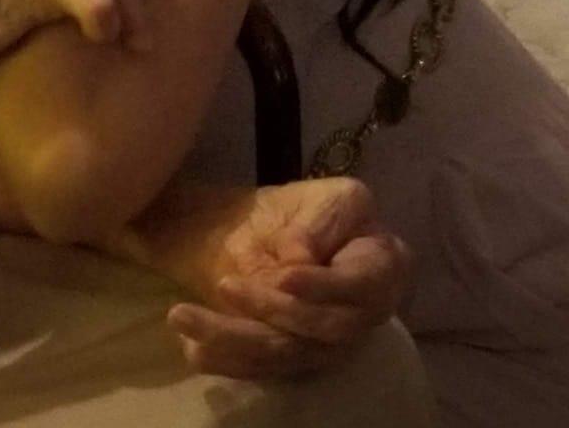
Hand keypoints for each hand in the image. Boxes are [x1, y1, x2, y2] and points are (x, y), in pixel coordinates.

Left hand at [152, 180, 410, 378]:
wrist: (271, 232)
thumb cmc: (308, 209)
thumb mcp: (318, 198)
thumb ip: (315, 224)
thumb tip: (298, 260)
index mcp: (383, 263)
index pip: (362, 285)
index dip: (323, 287)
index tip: (283, 276)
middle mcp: (366, 314)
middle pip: (323, 329)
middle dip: (271, 310)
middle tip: (223, 283)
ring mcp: (333, 345)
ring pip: (287, 353)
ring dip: (234, 339)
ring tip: (185, 317)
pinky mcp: (298, 361)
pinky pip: (266, 370)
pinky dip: (228, 360)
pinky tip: (193, 348)